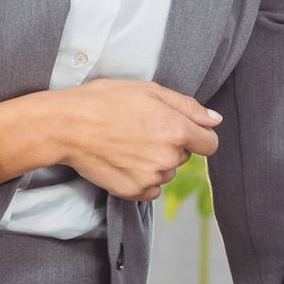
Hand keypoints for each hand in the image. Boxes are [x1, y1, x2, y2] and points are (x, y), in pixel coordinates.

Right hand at [0, 79, 220, 199]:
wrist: (68, 125)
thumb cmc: (106, 101)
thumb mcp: (150, 90)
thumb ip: (188, 107)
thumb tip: (215, 120)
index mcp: (177, 131)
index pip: (210, 144)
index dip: (198, 135)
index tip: (181, 130)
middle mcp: (168, 158)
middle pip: (184, 157)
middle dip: (171, 144)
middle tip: (141, 129)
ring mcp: (151, 178)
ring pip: (166, 173)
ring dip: (155, 162)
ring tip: (127, 144)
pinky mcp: (133, 193)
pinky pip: (151, 190)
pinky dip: (141, 179)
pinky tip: (123, 161)